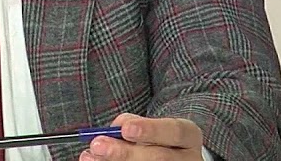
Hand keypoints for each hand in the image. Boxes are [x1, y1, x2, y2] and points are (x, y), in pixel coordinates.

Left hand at [80, 113, 202, 160]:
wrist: (175, 156)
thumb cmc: (158, 138)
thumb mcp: (153, 125)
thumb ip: (134, 123)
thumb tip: (113, 130)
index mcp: (188, 136)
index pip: (174, 132)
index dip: (150, 130)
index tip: (125, 129)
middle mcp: (188, 158)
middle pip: (159, 158)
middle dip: (125, 152)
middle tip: (98, 145)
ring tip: (92, 157)